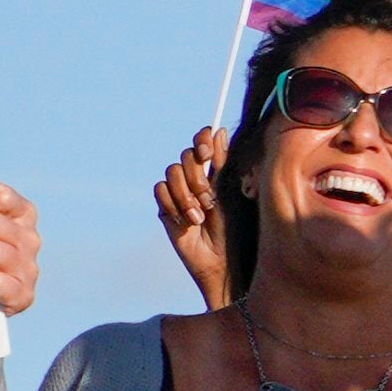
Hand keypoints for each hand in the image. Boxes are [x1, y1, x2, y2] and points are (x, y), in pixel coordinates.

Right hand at [146, 133, 230, 309]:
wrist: (220, 258)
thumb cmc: (232, 228)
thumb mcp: (228, 192)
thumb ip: (221, 163)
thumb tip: (219, 131)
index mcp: (213, 171)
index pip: (201, 144)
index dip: (201, 141)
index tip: (207, 153)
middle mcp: (194, 178)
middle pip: (185, 156)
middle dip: (197, 178)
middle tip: (208, 199)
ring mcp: (178, 192)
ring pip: (172, 172)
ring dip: (186, 195)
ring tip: (199, 216)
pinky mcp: (165, 206)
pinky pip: (160, 190)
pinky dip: (172, 204)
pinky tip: (186, 221)